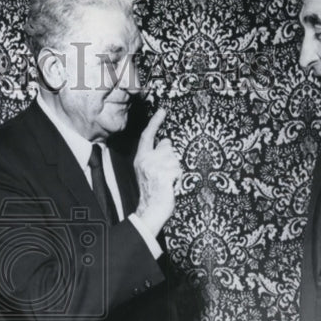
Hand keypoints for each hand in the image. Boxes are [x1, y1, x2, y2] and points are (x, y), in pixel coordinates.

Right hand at [133, 108, 180, 235]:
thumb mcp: (147, 171)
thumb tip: (166, 143)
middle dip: (171, 157)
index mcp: (141, 158)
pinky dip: (179, 178)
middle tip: (167, 174)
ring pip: (175, 158)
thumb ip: (153, 157)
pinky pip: (178, 169)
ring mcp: (155, 167)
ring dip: (176, 169)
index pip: (147, 136)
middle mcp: (146, 160)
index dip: (155, 122)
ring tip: (169, 182)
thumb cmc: (152, 192)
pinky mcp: (164, 174)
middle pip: (167, 146)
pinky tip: (172, 186)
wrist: (150, 210)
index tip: (163, 110)